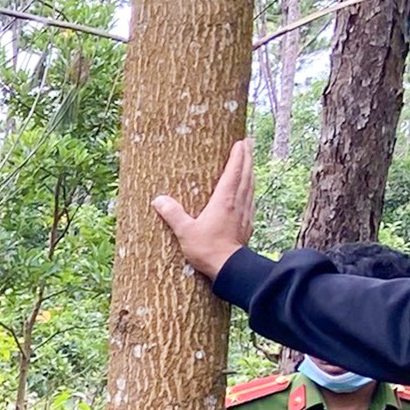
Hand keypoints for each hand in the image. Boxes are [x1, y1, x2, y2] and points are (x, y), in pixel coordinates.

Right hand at [153, 138, 253, 282]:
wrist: (228, 267)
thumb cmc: (207, 249)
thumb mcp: (185, 231)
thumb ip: (173, 214)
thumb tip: (158, 199)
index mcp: (224, 201)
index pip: (233, 172)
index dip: (237, 156)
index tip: (240, 142)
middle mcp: (238, 203)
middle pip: (246, 174)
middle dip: (247, 157)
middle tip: (248, 142)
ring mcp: (245, 213)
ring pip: (250, 186)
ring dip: (250, 171)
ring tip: (249, 162)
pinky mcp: (248, 223)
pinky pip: (251, 199)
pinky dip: (250, 189)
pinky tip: (249, 190)